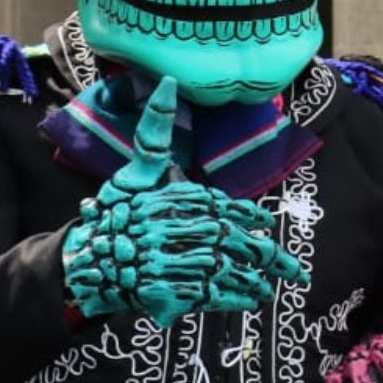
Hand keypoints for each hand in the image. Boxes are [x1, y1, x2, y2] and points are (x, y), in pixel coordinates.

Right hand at [63, 77, 308, 324]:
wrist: (87, 255)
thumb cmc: (118, 209)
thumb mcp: (138, 169)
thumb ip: (156, 132)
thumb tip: (168, 83)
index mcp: (177, 197)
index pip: (223, 205)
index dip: (248, 216)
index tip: (266, 222)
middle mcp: (177, 228)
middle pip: (232, 241)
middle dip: (266, 256)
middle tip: (295, 268)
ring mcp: (172, 260)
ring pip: (225, 269)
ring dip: (254, 280)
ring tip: (276, 285)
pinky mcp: (165, 290)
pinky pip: (208, 294)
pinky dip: (233, 297)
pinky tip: (253, 299)